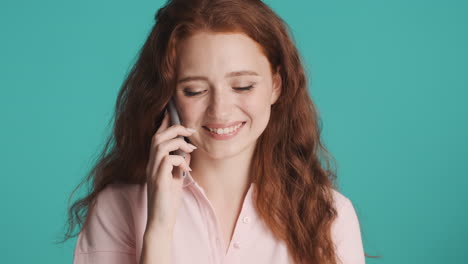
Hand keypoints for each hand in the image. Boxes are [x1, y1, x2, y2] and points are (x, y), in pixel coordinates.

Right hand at [144, 110, 196, 232]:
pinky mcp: (158, 180)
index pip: (157, 137)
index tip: (173, 112)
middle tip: (190, 131)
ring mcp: (152, 172)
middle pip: (157, 137)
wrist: (161, 221)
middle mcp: (150, 164)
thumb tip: (187, 149)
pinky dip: (179, 160)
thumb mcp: (176, 177)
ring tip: (190, 149)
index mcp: (154, 162)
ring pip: (160, 145)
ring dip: (178, 143)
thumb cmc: (168, 200)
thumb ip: (179, 162)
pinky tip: (186, 170)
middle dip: (175, 129)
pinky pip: (166, 160)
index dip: (164, 123)